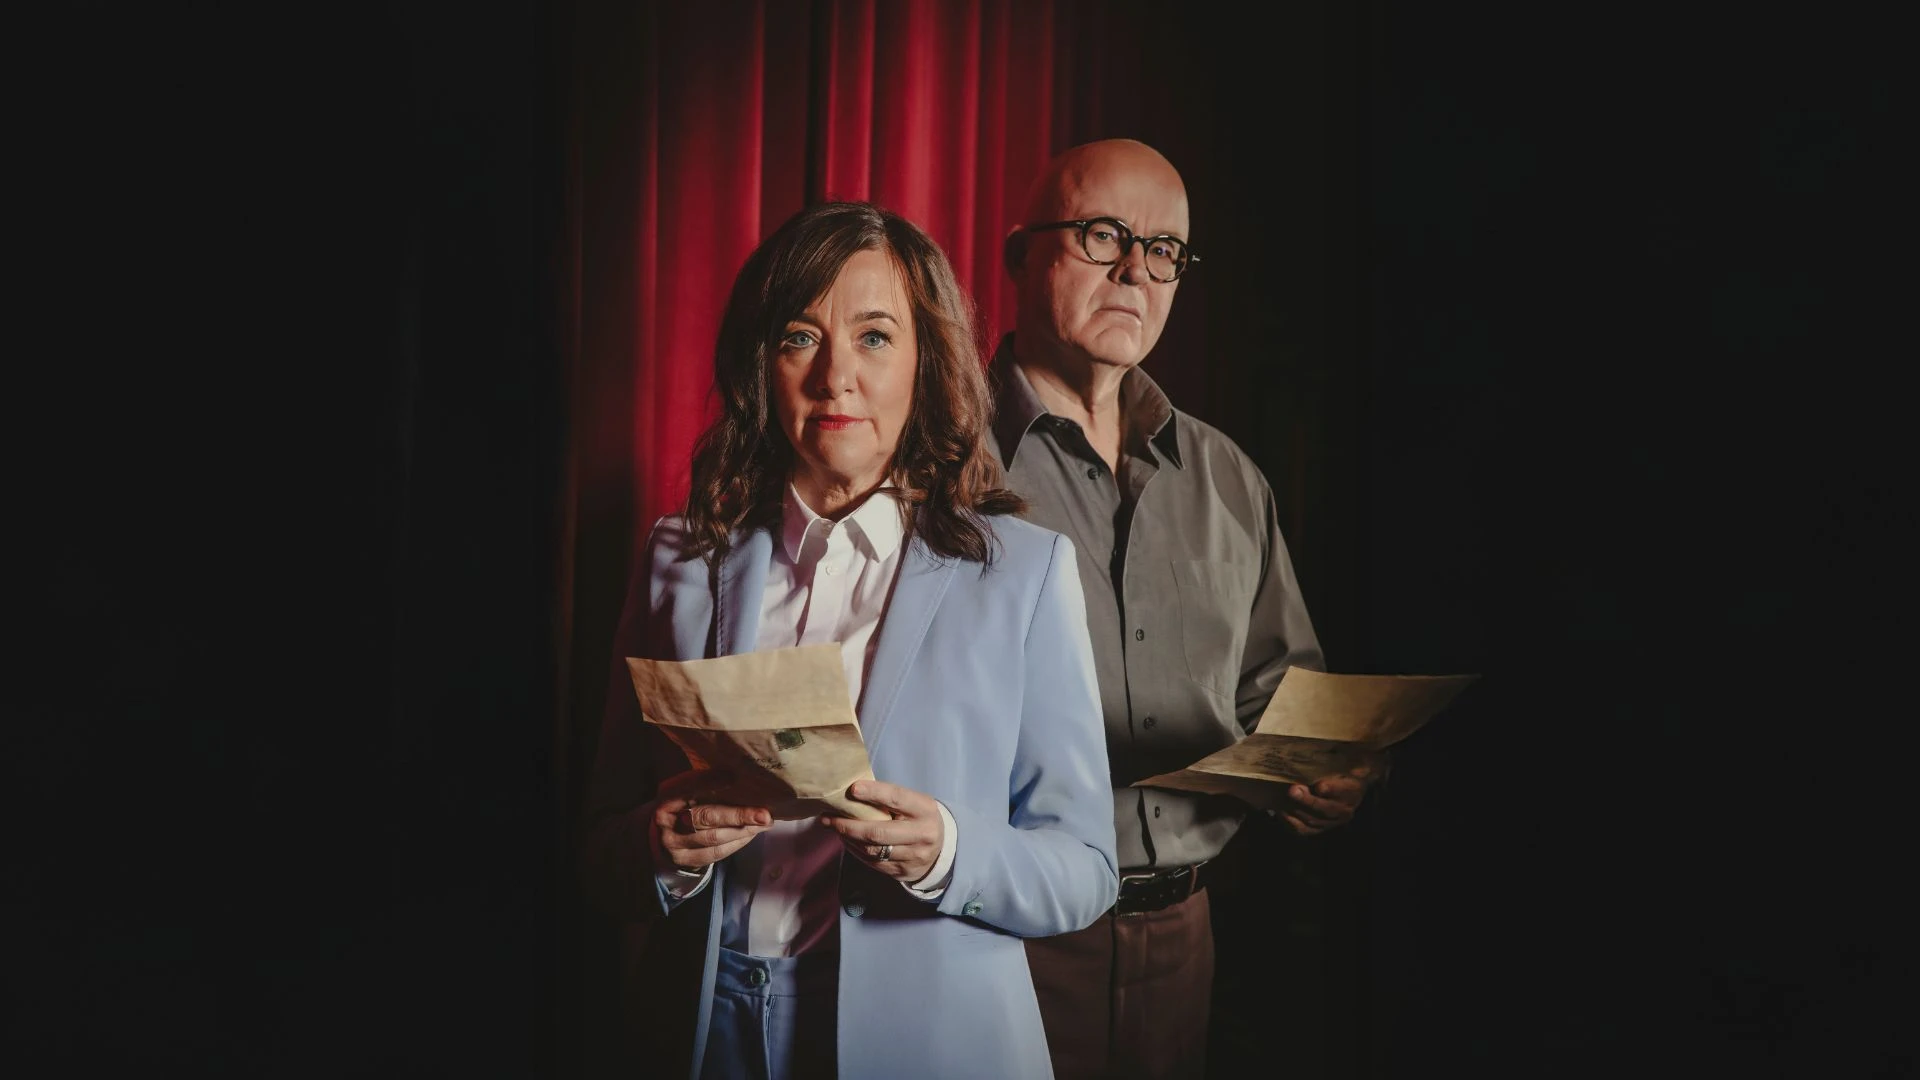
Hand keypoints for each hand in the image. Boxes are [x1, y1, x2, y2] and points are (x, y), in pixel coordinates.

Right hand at [651, 770, 772, 871]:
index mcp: (667, 798)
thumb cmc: (680, 806)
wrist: (660, 837)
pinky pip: (717, 853)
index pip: (689, 787)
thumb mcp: (685, 790)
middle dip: (738, 815)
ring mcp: (675, 845)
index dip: (710, 782)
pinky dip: (738, 843)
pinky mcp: (687, 861)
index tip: (734, 778)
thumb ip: (704, 782)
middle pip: (705, 818)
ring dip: (744, 830)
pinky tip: (752, 833)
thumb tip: (735, 773)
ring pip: (714, 839)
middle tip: (764, 813)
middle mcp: (668, 824)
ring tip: (764, 822)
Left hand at [822, 779, 943, 885]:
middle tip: (829, 818)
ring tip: (834, 828)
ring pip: (872, 850)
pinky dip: (855, 851)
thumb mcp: (913, 803)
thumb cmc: (919, 818)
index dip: (874, 793)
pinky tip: (848, 841)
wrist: (942, 848)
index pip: (897, 798)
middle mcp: (922, 834)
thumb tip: (852, 791)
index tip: (852, 789)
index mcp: (925, 810)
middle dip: (849, 825)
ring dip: (848, 839)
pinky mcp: (902, 872)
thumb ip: (888, 798)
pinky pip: (872, 862)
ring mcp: (913, 856)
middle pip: (878, 832)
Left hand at [1279, 760, 1378, 836]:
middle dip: (1308, 801)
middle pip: (1326, 809)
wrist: (1347, 791)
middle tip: (1293, 789)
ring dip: (1297, 810)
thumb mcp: (1349, 759)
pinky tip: (1281, 811)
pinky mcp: (1319, 829)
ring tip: (1283, 798)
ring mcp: (1331, 822)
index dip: (1333, 789)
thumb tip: (1344, 745)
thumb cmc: (1343, 770)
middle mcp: (1344, 810)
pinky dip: (1291, 822)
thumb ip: (1348, 755)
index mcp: (1353, 791)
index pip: (1346, 791)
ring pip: (1313, 821)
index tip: (1320, 786)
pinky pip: (1304, 830)